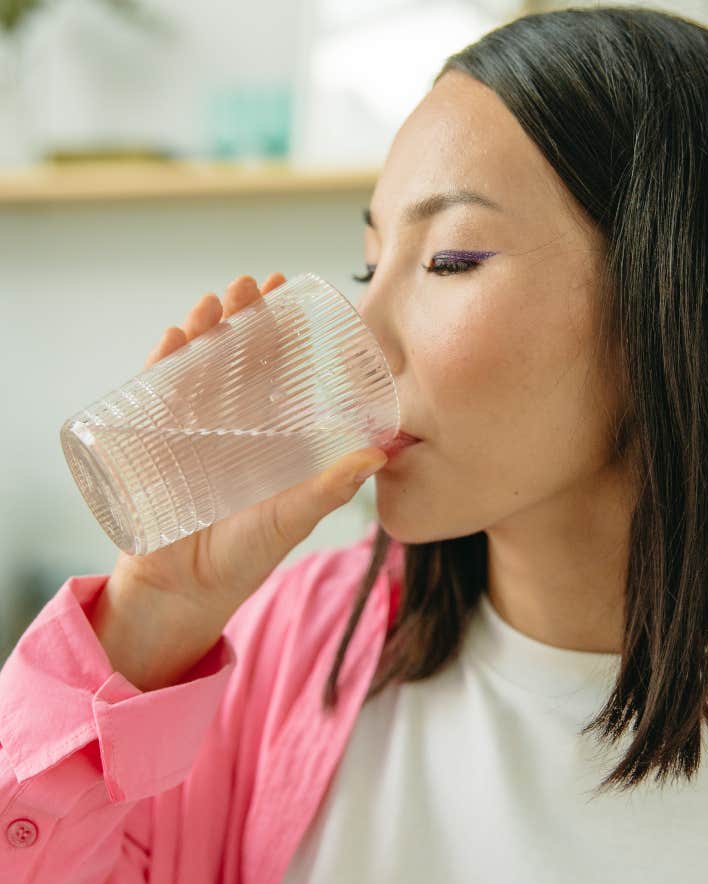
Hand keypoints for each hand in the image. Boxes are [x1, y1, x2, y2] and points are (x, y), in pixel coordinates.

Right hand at [90, 272, 387, 689]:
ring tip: (215, 302)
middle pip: (232, 356)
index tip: (290, 294)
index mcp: (264, 434)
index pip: (273, 370)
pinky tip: (172, 339)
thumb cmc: (244, 558)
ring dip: (202, 330)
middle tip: (250, 284)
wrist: (184, 592)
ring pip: (193, 366)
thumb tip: (377, 454)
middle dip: (241, 317)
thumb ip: (330, 489)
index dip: (280, 331)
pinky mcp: (148, 445)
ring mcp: (185, 430)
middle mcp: (226, 424)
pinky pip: (152, 396)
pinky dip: (160, 365)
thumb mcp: (292, 518)